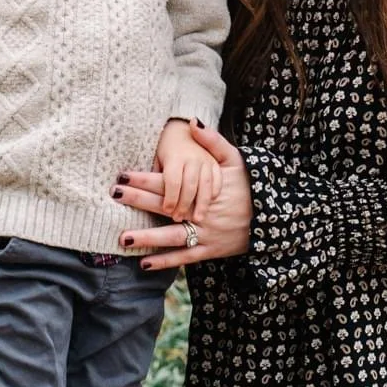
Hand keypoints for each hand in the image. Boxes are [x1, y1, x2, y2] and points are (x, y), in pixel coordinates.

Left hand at [114, 122, 251, 269]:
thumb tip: (193, 122)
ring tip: (122, 238)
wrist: (274, 216)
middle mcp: (200, 212)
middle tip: (113, 196)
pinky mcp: (210, 250)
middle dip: (136, 201)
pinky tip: (143, 264)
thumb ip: (213, 142)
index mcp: (202, 189)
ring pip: (170, 236)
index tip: (122, 175)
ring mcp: (205, 233)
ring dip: (146, 237)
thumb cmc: (250, 184)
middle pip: (163, 205)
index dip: (143, 179)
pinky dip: (164, 262)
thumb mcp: (236, 159)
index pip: (167, 182)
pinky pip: (184, 257)